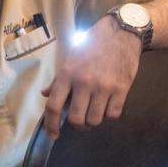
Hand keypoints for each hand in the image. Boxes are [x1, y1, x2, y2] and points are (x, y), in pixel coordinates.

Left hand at [42, 15, 141, 136]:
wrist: (121, 32)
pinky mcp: (122, 89)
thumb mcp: (72, 56)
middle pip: (77, 119)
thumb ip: (59, 78)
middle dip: (77, 125)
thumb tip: (46, 94)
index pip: (54, 106)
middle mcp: (84, 82)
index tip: (53, 134)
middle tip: (80, 121)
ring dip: (93, 121)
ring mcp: (104, 87)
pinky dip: (109, 114)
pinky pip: (113, 114)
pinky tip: (108, 105)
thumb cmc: (93, 43)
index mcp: (68, 74)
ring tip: (94, 113)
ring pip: (95, 120)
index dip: (51, 124)